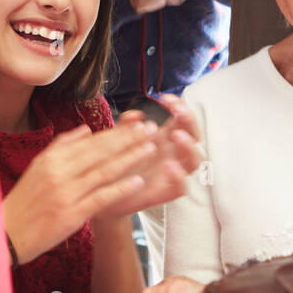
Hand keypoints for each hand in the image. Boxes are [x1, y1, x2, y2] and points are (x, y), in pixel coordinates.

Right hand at [3, 122, 152, 263]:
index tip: (137, 124)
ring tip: (151, 149)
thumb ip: (62, 146)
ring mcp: (66, 193)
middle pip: (100, 152)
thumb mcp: (38, 167)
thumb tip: (86, 130)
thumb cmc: (25, 200)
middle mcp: (59, 172)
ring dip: (130, 159)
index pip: (91, 142)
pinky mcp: (71, 214)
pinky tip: (138, 182)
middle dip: (129, 139)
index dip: (116, 132)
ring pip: (104, 171)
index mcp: (52, 159)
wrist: (7, 233)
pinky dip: (121, 189)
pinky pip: (101, 197)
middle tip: (152, 129)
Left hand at [96, 95, 203, 217]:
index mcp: (163, 138)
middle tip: (178, 112)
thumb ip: (125, 127)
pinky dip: (179, 177)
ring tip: (176, 135)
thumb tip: (136, 115)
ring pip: (194, 161)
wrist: (99, 194)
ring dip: (188, 146)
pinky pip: (181, 187)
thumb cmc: (111, 165)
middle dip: (189, 121)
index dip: (178, 106)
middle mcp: (171, 154)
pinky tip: (169, 166)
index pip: (181, 119)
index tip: (165, 98)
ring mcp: (171, 174)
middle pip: (194, 136)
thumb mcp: (115, 141)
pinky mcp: (165, 193)